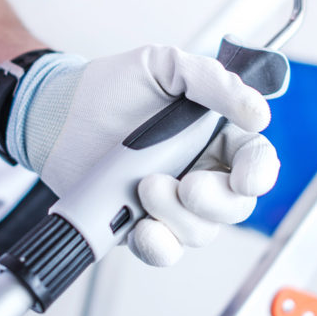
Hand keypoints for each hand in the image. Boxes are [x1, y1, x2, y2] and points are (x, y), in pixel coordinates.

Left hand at [6, 45, 279, 265]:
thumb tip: (258, 111)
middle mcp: (201, 171)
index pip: (256, 159)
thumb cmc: (112, 86)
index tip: (245, 178)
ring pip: (200, 231)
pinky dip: (157, 246)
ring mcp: (172, 202)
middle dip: (216, 202)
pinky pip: (164, 250)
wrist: (57, 114)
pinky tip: (141, 229)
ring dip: (177, 216)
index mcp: (215, 134)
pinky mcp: (141, 224)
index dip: (259, 172)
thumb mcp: (164, 65)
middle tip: (186, 186)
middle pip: (236, 206)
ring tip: (144, 187)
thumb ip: (213, 81)